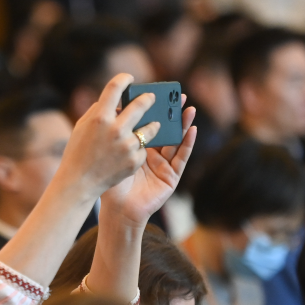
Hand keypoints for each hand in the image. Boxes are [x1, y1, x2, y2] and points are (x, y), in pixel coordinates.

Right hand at [55, 74, 161, 199]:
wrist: (78, 182)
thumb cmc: (77, 152)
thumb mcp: (82, 127)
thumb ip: (99, 110)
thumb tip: (118, 101)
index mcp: (99, 117)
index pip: (115, 87)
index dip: (124, 79)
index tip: (129, 79)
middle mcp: (116, 129)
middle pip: (141, 104)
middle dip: (148, 99)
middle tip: (151, 98)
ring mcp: (127, 146)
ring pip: (151, 128)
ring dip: (152, 125)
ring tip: (152, 125)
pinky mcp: (134, 160)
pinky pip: (143, 148)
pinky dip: (138, 149)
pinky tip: (130, 153)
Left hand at [101, 94, 196, 226]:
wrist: (118, 210)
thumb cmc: (112, 185)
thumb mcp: (116, 155)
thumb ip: (120, 136)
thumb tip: (120, 108)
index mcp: (138, 150)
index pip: (149, 126)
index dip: (155, 112)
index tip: (158, 93)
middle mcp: (153, 156)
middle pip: (166, 131)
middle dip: (172, 114)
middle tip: (178, 96)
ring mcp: (164, 166)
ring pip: (177, 141)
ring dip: (184, 125)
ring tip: (189, 108)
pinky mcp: (172, 176)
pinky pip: (182, 157)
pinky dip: (188, 143)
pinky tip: (192, 130)